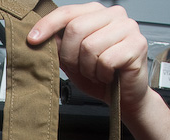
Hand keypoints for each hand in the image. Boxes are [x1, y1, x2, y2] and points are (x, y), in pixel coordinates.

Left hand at [27, 3, 149, 112]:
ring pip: (90, 46)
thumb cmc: (100, 77)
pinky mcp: (137, 45)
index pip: (67, 12)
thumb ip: (59, 46)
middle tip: (80, 68)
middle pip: (76, 29)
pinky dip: (102, 74)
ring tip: (97, 72)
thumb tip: (39, 37)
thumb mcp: (72, 60)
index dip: (47, 26)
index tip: (32, 40)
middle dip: (71, 55)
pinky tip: (108, 75)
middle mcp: (114, 15)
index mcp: (97, 13)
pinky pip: (105, 60)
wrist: (124, 97)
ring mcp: (128, 28)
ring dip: (88, 68)